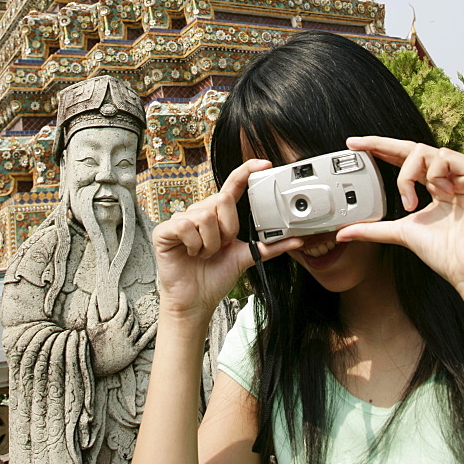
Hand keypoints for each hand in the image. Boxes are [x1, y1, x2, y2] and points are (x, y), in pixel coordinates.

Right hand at [88, 289, 156, 374]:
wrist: (94, 366)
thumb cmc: (91, 343)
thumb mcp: (90, 324)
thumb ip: (93, 307)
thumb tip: (96, 292)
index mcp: (115, 325)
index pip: (124, 309)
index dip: (124, 301)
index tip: (122, 295)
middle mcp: (124, 333)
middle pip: (131, 316)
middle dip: (129, 308)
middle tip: (126, 304)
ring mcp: (129, 343)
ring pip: (136, 326)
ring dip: (134, 319)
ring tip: (130, 315)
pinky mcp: (133, 352)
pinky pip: (145, 340)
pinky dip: (152, 331)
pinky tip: (157, 324)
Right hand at [152, 159, 302, 324]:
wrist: (196, 300)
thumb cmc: (216, 276)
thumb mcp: (246, 256)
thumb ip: (269, 246)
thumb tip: (297, 240)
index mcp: (219, 214)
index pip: (233, 184)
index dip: (247, 170)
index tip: (265, 164)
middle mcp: (200, 211)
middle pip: (221, 200)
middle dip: (227, 228)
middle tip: (221, 247)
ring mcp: (181, 219)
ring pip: (206, 216)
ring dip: (211, 243)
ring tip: (205, 253)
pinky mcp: (165, 230)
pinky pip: (187, 226)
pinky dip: (194, 244)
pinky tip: (191, 253)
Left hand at [336, 136, 463, 294]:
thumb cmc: (445, 254)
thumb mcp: (401, 233)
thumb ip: (373, 229)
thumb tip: (343, 233)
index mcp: (436, 186)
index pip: (406, 160)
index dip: (382, 149)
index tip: (355, 146)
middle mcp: (451, 176)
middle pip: (413, 148)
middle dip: (381, 143)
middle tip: (356, 144)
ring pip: (424, 152)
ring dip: (408, 175)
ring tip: (410, 203)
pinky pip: (445, 157)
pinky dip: (434, 174)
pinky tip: (440, 194)